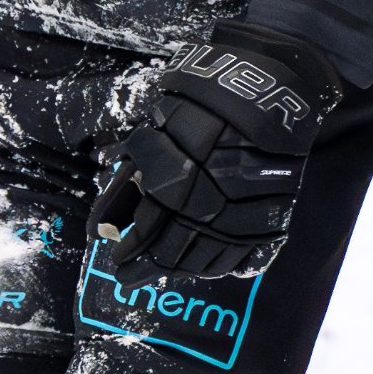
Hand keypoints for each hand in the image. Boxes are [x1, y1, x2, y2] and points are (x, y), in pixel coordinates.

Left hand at [89, 23, 345, 278]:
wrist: (266, 98)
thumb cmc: (199, 111)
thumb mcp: (153, 138)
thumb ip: (128, 182)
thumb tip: (103, 226)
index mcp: (174, 184)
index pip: (146, 232)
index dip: (129, 251)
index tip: (115, 260)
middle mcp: (207, 206)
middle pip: (174, 252)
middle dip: (146, 267)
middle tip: (128, 275)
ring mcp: (241, 218)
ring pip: (205, 260)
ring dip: (179, 269)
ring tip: (162, 270)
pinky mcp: (268, 221)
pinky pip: (239, 257)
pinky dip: (216, 266)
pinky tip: (201, 267)